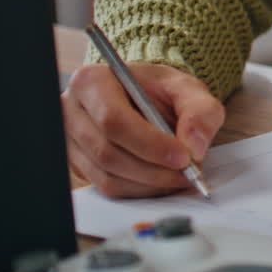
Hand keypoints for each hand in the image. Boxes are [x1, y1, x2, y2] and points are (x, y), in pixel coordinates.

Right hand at [62, 63, 224, 197]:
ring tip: (181, 176)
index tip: (183, 156)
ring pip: (108, 175)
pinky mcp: (79, 164)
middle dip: (154, 168)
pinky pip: (108, 187)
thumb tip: (195, 146)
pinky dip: (141, 189)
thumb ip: (200, 111)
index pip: (113, 120)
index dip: (149, 143)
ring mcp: (71, 141)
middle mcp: (73, 111)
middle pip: (108, 152)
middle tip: (189, 172)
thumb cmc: (161, 90)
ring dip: (150, 182)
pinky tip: (163, 180)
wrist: (147, 98)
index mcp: (93, 81)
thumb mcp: (187, 88)